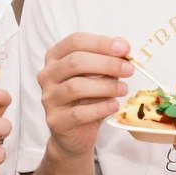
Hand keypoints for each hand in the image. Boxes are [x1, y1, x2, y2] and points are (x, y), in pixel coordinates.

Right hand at [37, 33, 133, 158]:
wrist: (75, 133)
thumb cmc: (87, 98)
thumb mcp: (98, 75)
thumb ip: (108, 59)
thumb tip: (123, 47)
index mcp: (55, 57)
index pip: (75, 41)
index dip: (101, 43)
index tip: (124, 49)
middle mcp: (47, 75)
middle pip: (75, 62)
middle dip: (106, 64)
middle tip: (129, 69)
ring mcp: (48, 98)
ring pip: (75, 87)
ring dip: (105, 86)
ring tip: (123, 89)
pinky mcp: (55, 120)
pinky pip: (78, 113)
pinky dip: (100, 108)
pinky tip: (114, 106)